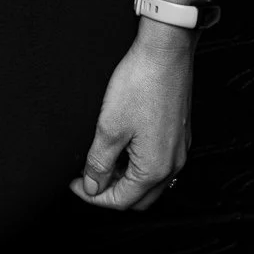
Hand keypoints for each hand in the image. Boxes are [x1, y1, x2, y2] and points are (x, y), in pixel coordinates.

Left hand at [69, 30, 194, 211]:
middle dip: (111, 192)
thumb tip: (92, 186)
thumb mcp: (109, 126)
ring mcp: (179, 150)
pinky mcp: (180, 134)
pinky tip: (122, 145)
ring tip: (101, 159)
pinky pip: (159, 163)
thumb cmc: (140, 84)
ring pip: (151, 181)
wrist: (166, 52)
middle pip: (139, 198)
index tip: (74, 184)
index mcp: (155, 169)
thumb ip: (99, 162)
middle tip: (87, 176)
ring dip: (125, 178)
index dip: (93, 196)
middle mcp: (173, 165)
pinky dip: (138, 164)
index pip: (121, 201)